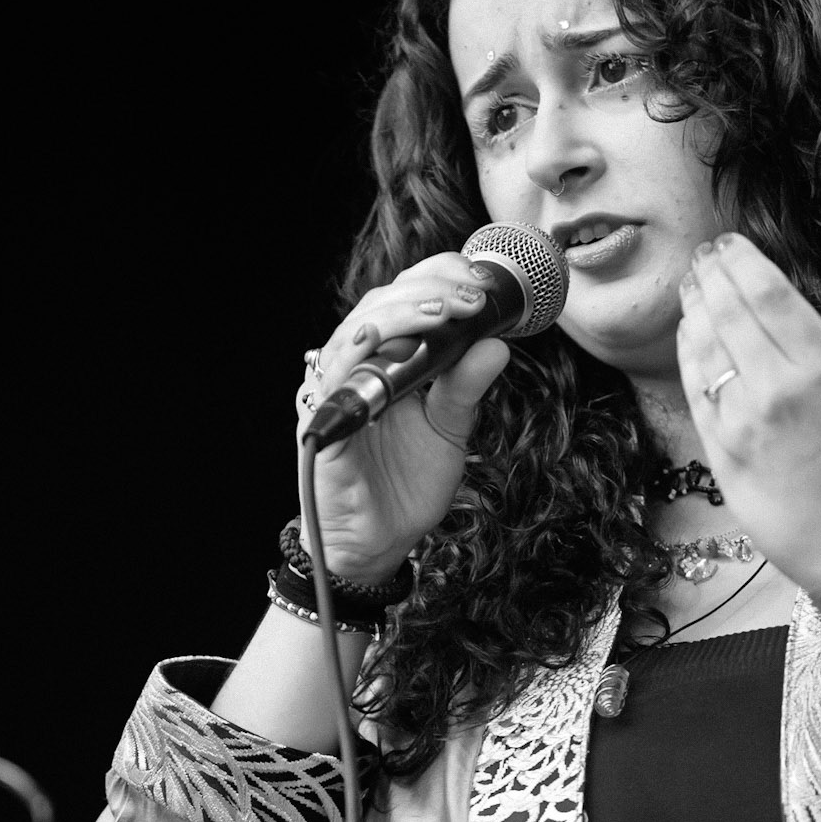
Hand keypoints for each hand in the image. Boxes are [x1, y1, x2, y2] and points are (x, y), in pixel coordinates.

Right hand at [297, 254, 510, 579]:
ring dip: (403, 314)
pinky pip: (332, 381)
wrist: (379, 543)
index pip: (403, 298)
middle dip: (430, 290)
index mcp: (386, 360)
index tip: (480, 281)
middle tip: (473, 296)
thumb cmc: (405, 484)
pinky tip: (379, 338)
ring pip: (358, 330)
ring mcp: (336, 392)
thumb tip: (498, 344)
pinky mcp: (322, 424)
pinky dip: (355, 355)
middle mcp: (356, 367)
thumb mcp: (449, 428)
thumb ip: (467, 386)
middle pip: (382, 304)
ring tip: (445, 309)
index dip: (437, 278)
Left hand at [676, 234, 820, 590]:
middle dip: (713, 275)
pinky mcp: (719, 452)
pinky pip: (695, 390)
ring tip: (692, 286)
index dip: (743, 262)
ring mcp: (742, 421)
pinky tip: (688, 335)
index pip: (770, 295)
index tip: (729, 244)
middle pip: (730, 312)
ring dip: (694, 308)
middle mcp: (777, 388)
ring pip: (705, 347)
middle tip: (704, 255)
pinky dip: (687, 355)